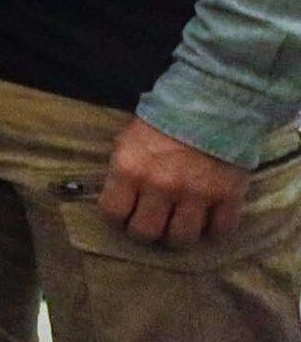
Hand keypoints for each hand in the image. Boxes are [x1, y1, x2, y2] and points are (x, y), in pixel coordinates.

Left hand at [100, 117, 251, 248]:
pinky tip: (209, 221)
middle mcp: (160, 186)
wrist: (213, 102)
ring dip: (178, 236)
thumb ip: (123, 168)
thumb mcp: (129, 138)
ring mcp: (195, 194)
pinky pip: (220, 231)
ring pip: (181, 239)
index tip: (124, 216)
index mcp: (129, 168)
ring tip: (179, 226)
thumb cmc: (165, 119)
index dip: (117, 218)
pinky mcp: (227, 197)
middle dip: (146, 232)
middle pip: (145, 233)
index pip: (113, 213)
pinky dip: (214, 230)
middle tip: (152, 224)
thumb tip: (118, 195)